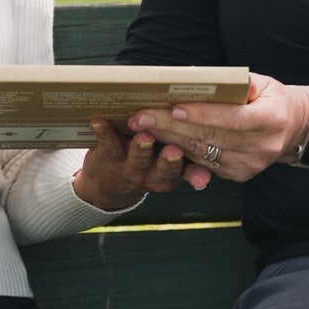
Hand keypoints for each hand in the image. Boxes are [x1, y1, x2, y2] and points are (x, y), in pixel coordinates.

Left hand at [71, 116, 197, 206]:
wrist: (108, 186)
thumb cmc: (148, 165)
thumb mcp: (171, 170)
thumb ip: (192, 165)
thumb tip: (210, 169)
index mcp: (172, 174)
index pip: (186, 170)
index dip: (193, 169)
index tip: (198, 160)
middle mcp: (153, 174)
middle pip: (163, 167)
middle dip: (169, 160)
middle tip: (173, 150)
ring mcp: (130, 166)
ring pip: (137, 158)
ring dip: (141, 148)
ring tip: (143, 137)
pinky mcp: (109, 156)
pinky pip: (107, 144)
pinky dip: (103, 132)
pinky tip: (98, 122)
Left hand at [137, 73, 300, 181]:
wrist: (294, 128)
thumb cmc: (272, 99)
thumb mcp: (263, 84)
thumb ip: (238, 84)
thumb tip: (204, 82)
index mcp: (271, 120)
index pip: (231, 119)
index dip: (202, 115)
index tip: (173, 108)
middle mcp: (261, 147)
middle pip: (210, 137)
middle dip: (171, 126)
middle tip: (141, 116)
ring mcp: (250, 165)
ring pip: (202, 152)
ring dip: (169, 139)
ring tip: (143, 126)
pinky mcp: (239, 175)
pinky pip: (205, 163)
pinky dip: (181, 151)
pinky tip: (161, 139)